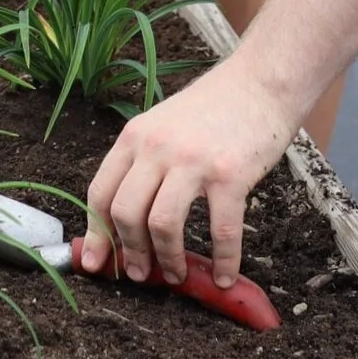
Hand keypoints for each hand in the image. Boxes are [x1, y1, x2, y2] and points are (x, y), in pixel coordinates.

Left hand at [80, 59, 300, 290]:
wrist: (260, 83)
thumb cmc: (213, 110)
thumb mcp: (163, 126)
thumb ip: (144, 163)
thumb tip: (129, 220)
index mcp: (135, 137)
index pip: (101, 192)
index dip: (98, 234)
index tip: (100, 263)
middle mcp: (156, 148)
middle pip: (124, 212)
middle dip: (130, 253)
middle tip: (140, 275)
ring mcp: (192, 161)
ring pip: (162, 225)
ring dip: (167, 260)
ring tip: (176, 275)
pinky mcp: (229, 174)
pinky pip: (221, 230)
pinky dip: (223, 260)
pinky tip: (224, 276)